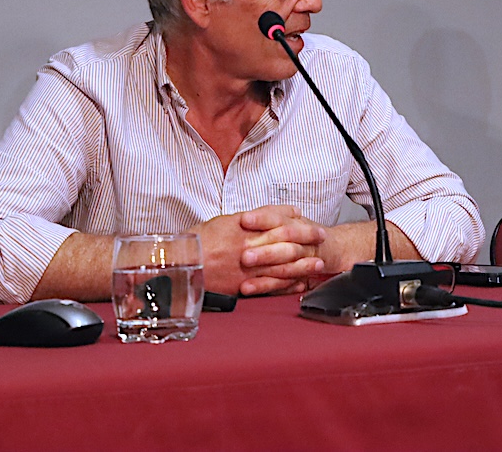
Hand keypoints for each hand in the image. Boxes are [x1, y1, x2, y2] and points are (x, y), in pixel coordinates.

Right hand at [196, 205, 326, 296]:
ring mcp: (246, 269)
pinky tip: (298, 285)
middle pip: (284, 243)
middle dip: (305, 241)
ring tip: (317, 264)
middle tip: (322, 240)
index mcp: (243, 229)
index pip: (277, 222)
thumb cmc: (199, 241)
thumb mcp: (225, 221)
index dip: (298, 222)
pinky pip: (268, 287)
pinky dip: (285, 286)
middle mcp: (248, 248)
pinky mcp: (241, 287)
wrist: (179, 265)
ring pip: (280, 267)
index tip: (311, 223)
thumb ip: (253, 218)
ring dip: (302, 265)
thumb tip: (277, 213)